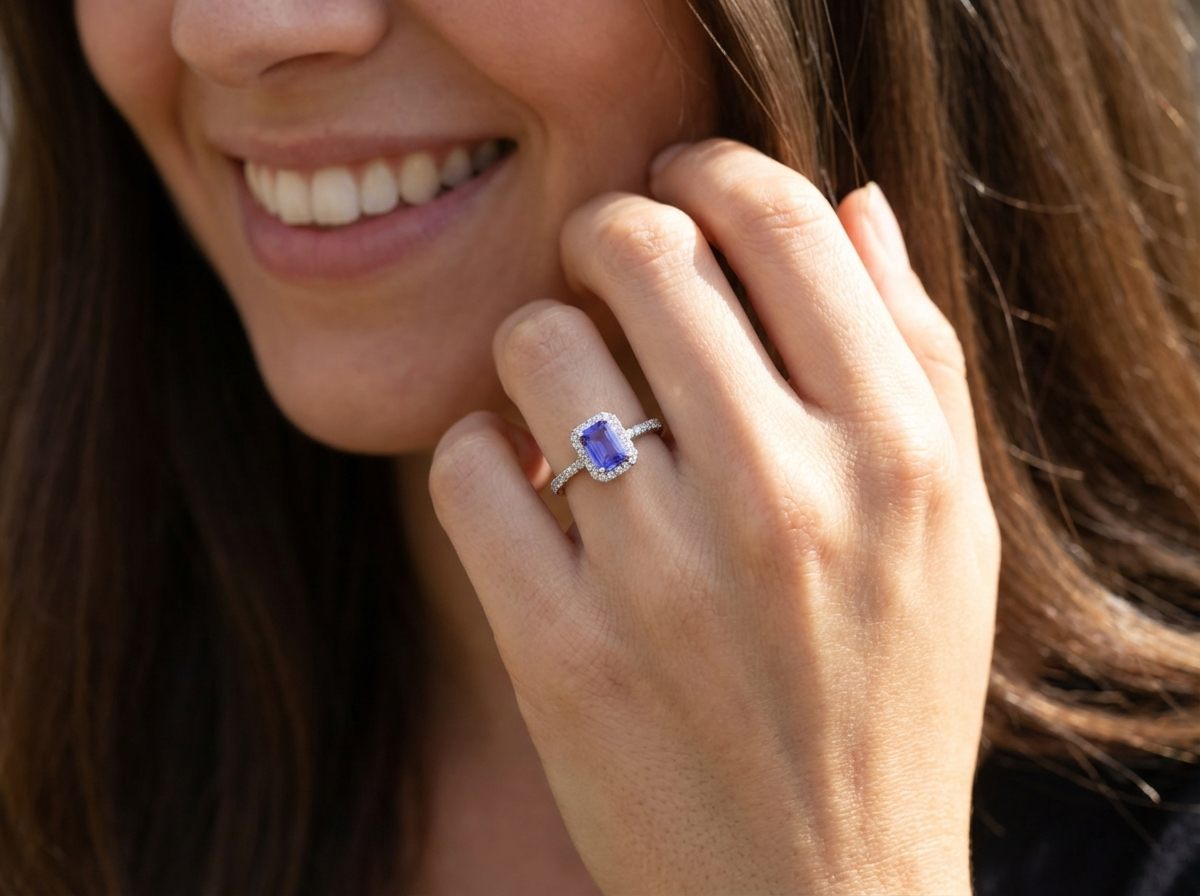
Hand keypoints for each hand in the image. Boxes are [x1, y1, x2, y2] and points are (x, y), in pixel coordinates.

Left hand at [430, 139, 999, 894]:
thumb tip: (850, 202)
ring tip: (573, 404)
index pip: (780, 222)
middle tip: (607, 271)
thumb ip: (914, 352)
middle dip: (606, 234)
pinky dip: (482, 461)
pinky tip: (528, 496)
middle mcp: (786, 499)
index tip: (681, 178)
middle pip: (640, 250)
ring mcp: (663, 576)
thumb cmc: (888, 697)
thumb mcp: (952, 527)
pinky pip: (468, 468)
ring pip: (537, 345)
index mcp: (899, 455)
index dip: (711, 166)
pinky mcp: (559, 650)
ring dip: (541, 351)